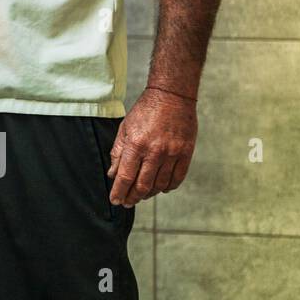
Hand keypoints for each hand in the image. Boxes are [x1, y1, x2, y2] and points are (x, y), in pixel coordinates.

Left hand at [107, 87, 198, 206]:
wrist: (172, 97)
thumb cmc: (145, 111)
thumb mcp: (125, 128)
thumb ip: (118, 152)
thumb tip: (113, 174)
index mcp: (136, 144)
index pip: (125, 176)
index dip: (119, 191)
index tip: (115, 201)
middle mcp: (155, 151)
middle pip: (143, 184)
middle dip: (133, 197)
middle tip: (127, 202)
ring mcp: (172, 153)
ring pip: (160, 184)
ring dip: (149, 194)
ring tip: (142, 196)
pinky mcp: (186, 153)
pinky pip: (177, 178)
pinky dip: (168, 187)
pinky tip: (161, 188)